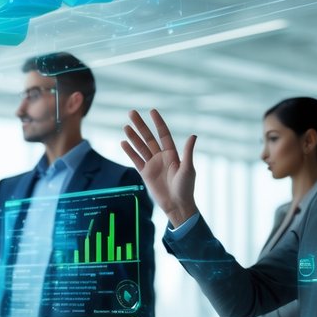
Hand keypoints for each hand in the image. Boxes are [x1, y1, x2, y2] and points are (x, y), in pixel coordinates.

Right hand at [121, 108, 197, 227]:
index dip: (157, 122)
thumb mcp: (188, 169)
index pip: (163, 134)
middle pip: (148, 137)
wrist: (177, 205)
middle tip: (132, 113)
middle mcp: (161, 157)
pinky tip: (123, 143)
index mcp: (172, 154)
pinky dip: (129, 152)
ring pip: (140, 147)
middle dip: (140, 125)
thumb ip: (188, 152)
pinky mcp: (145, 173)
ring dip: (133, 137)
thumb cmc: (186, 188)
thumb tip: (193, 135)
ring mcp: (152, 164)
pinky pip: (136, 160)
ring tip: (125, 126)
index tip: (152, 111)